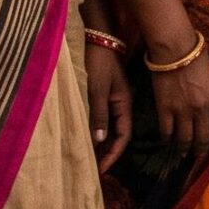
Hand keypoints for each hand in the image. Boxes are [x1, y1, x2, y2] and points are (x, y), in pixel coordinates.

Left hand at [85, 42, 131, 171]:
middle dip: (107, 153)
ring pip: (108, 129)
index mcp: (123, 104)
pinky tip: (84, 139)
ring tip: (88, 159)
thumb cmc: (98, 63)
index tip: (101, 170)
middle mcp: (119, 105)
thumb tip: (99, 141)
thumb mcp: (97, 89)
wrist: (97, 39)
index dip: (113, 154)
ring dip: (100, 144)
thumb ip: (98, 114)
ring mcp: (111, 100)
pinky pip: (100, 120)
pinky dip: (94, 132)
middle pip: (116, 135)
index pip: (123, 136)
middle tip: (93, 170)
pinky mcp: (101, 96)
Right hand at [145, 36, 208, 158]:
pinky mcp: (165, 109)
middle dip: (202, 150)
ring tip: (183, 153)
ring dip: (185, 149)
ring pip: (185, 139)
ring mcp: (183, 111)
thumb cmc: (198, 61)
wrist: (176, 51)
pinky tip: (167, 142)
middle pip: (204, 138)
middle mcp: (202, 110)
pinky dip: (167, 140)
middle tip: (199, 156)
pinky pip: (167, 131)